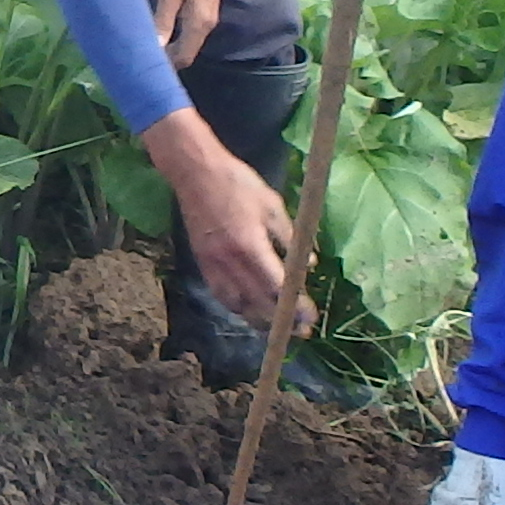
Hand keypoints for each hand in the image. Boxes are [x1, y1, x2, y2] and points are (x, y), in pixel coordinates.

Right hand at [144, 114, 293, 319]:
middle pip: (259, 302)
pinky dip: (237, 308)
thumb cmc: (238, 184)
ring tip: (276, 328)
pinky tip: (248, 312)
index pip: (277, 286)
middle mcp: (230, 261)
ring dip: (259, 320)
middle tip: (301, 330)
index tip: (310, 317)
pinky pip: (221, 295)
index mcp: (251, 245)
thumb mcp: (273, 205)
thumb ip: (290, 237)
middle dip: (281, 320)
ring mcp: (213, 264)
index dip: (295, 305)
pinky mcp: (202, 263)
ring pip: (238, 304)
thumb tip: (308, 264)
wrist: (195, 174)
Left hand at [148, 0, 237, 64]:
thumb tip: (156, 47)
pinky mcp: (205, 8)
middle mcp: (208, 25)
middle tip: (142, 58)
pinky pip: (190, 32)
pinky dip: (177, 36)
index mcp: (200, 23)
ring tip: (149, 46)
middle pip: (188, 52)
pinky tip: (161, 31)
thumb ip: (164, 20)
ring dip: (172, 47)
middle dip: (168, 59)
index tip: (146, 67)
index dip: (167, 66)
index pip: (184, 56)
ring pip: (189, 42)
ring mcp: (208, 16)